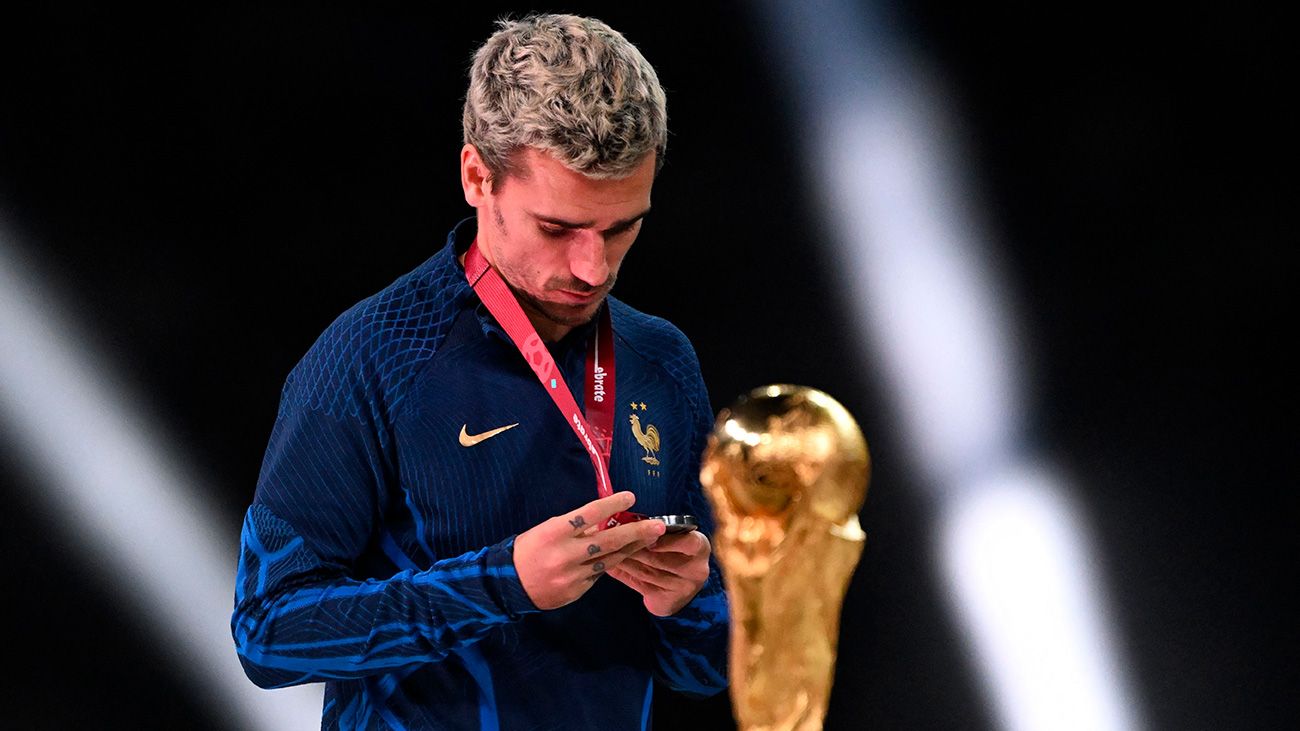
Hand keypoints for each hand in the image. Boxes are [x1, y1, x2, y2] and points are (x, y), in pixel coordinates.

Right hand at [513, 491, 666, 610]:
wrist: (509, 584)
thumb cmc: (529, 549)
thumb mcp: (547, 529)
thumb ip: (575, 526)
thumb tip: (604, 519)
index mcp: (555, 531)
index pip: (589, 514)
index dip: (612, 504)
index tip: (630, 496)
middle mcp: (566, 553)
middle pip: (608, 540)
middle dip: (636, 532)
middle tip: (658, 525)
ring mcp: (572, 574)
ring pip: (610, 559)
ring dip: (632, 549)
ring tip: (650, 540)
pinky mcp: (577, 590)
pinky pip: (599, 574)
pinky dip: (612, 563)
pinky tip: (625, 556)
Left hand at [608, 529, 711, 616]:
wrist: (678, 588)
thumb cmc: (672, 552)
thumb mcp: (672, 538)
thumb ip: (654, 530)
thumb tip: (621, 518)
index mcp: (700, 547)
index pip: (689, 543)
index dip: (668, 542)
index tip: (648, 537)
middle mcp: (696, 569)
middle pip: (660, 559)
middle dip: (634, 548)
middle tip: (612, 538)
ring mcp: (683, 588)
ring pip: (647, 572)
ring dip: (624, 560)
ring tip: (607, 550)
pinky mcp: (668, 601)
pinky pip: (641, 586)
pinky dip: (623, 574)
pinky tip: (610, 565)